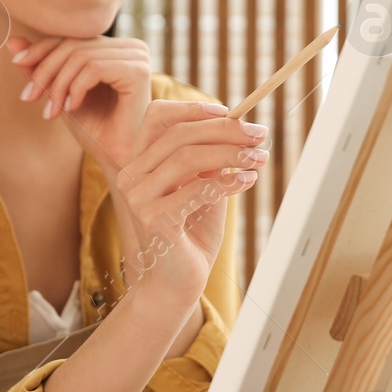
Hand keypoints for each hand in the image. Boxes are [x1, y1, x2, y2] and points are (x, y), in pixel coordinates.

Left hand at [8, 34, 151, 172]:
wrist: (118, 160)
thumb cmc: (95, 130)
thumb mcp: (61, 94)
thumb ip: (41, 68)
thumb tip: (13, 42)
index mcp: (115, 48)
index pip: (71, 37)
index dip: (41, 49)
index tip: (17, 64)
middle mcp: (130, 47)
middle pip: (73, 45)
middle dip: (45, 71)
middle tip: (30, 97)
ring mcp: (137, 57)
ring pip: (80, 56)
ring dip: (58, 85)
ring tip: (52, 111)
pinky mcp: (137, 71)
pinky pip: (94, 68)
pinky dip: (76, 88)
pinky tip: (72, 108)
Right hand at [115, 100, 268, 298]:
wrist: (178, 283)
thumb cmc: (191, 235)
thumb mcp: (204, 189)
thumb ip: (212, 162)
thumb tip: (240, 130)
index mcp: (140, 163)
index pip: (157, 117)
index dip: (192, 108)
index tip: (229, 111)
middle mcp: (132, 176)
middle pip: (179, 135)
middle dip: (225, 130)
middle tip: (259, 134)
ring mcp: (139, 197)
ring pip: (188, 158)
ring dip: (230, 154)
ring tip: (259, 158)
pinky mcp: (153, 219)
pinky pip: (196, 190)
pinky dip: (227, 182)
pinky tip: (247, 181)